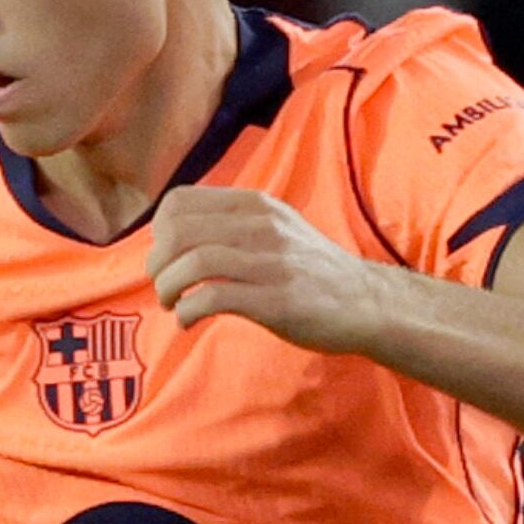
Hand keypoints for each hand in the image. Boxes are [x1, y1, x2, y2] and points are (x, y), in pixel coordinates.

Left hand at [149, 186, 386, 354]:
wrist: (365, 302)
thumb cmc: (312, 271)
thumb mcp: (276, 229)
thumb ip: (233, 225)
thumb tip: (176, 237)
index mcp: (255, 205)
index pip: (180, 202)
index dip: (158, 232)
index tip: (165, 257)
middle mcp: (261, 226)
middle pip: (178, 232)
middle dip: (157, 263)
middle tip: (163, 287)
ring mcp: (269, 261)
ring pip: (191, 263)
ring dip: (167, 289)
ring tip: (172, 305)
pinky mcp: (275, 299)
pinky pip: (212, 297)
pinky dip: (188, 311)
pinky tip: (188, 321)